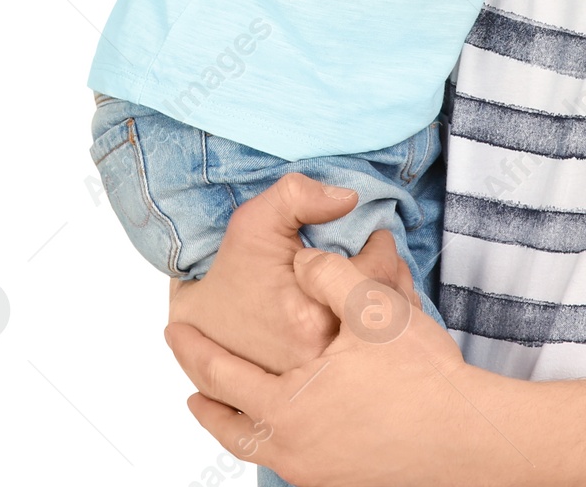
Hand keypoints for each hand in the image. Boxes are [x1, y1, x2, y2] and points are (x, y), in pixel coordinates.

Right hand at [166, 173, 414, 375]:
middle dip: (389, 275)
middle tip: (379, 256)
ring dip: (387, 303)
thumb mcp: (253, 220)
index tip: (373, 236)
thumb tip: (349, 197)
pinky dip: (375, 333)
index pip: (377, 272)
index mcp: (310, 319)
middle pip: (388, 309)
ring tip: (374, 279)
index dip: (380, 245)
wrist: (195, 325)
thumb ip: (298, 196)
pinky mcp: (323, 389)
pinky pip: (370, 357)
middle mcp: (321, 359)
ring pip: (383, 338)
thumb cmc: (227, 269)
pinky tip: (366, 313)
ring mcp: (323, 380)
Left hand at [168, 248, 497, 486]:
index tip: (174, 330)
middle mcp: (291, 445)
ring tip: (222, 408)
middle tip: (188, 383)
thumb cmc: (421, 377)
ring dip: (234, 425)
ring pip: (255, 448)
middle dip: (204, 396)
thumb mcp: (373, 308)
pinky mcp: (339, 480)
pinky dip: (271, 440)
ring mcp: (314, 470)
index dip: (195, 349)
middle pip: (228, 425)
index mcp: (287, 403)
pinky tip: (285, 424)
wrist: (464, 439)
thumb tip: (301, 261)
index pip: (220, 375)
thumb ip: (328, 275)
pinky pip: (288, 460)